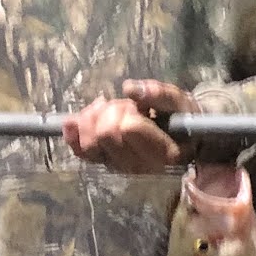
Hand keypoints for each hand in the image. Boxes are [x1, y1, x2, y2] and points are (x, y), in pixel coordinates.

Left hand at [62, 79, 193, 172]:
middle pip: (106, 132)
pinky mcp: (106, 163)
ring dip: (94, 118)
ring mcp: (120, 166)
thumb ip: (159, 94)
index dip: (129, 110)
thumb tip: (130, 88)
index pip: (128, 128)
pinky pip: (81, 152)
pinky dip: (73, 135)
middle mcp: (140, 165)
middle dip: (112, 111)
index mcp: (163, 152)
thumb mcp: (180, 101)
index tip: (140, 107)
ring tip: (108, 109)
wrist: (183, 138)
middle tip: (125, 106)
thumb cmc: (182, 118)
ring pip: (89, 142)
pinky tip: (72, 121)